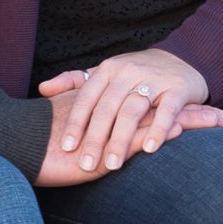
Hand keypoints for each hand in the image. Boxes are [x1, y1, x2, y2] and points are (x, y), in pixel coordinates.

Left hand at [34, 86, 222, 185]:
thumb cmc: (133, 74)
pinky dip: (157, 129)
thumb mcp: (104, 74)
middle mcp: (127, 72)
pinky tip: (149, 148)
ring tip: (112, 165)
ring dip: (121, 139)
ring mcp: (153, 79)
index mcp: (106, 70)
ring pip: (132, 111)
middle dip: (94, 139)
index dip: (76, 123)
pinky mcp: (178, 88)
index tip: (66, 148)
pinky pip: (166, 111)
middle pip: (106, 109)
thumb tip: (42, 89)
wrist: (180, 59)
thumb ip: (73, 81)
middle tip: (85, 165)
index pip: (86, 99)